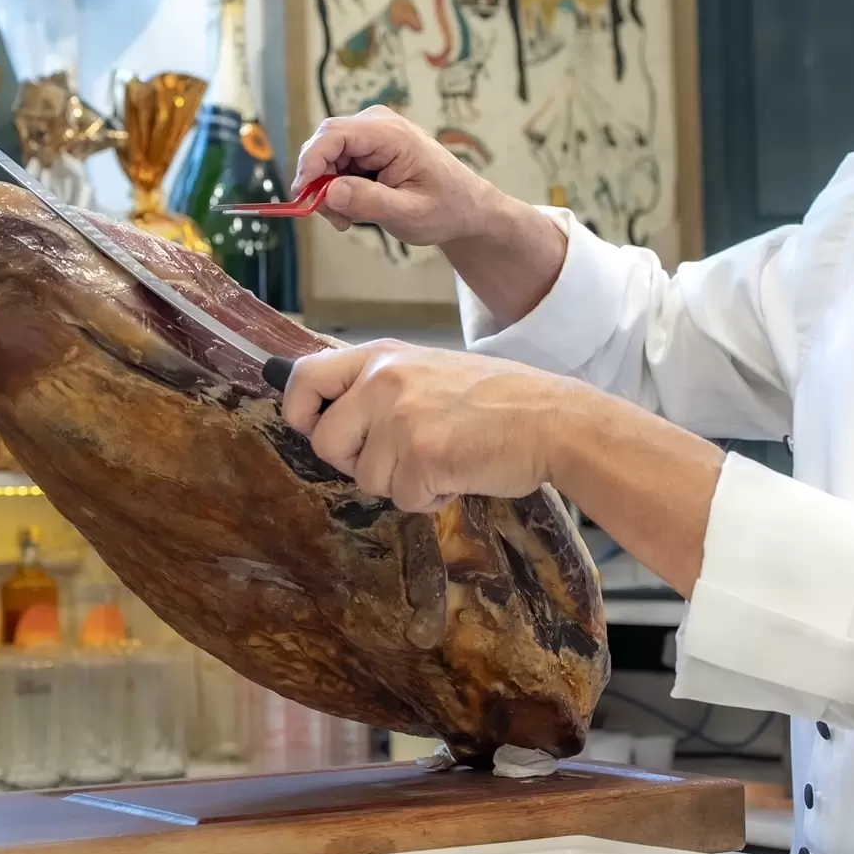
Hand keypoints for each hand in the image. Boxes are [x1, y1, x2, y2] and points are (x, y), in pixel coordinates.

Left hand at [280, 340, 561, 513]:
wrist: (553, 420)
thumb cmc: (499, 400)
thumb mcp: (429, 371)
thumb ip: (381, 387)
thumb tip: (327, 414)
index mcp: (383, 356)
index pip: (304, 377)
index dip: (300, 411)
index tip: (315, 427)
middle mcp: (383, 382)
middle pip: (325, 442)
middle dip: (357, 462)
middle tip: (402, 457)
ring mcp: (400, 419)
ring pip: (366, 478)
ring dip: (402, 482)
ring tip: (444, 457)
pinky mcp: (420, 457)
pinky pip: (403, 498)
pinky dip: (430, 497)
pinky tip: (459, 472)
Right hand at [293, 107, 568, 325]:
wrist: (467, 207)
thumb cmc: (446, 209)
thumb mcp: (409, 214)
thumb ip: (369, 202)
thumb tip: (328, 193)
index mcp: (390, 134)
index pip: (333, 135)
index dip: (310, 163)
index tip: (303, 197)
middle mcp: (377, 124)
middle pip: (324, 144)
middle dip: (319, 182)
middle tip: (336, 220)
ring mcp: (372, 133)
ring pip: (327, 156)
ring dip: (329, 190)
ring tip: (350, 220)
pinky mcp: (369, 146)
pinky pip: (337, 163)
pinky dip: (338, 188)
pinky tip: (356, 209)